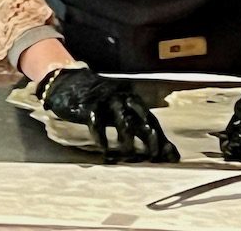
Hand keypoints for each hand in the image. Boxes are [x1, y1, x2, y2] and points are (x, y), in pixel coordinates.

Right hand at [37, 66, 178, 163]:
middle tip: (154, 156)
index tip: (171, 157)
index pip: (152, 120)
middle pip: (142, 118)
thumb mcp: (119, 111)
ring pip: (122, 120)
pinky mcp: (89, 105)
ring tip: (129, 156)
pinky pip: (97, 123)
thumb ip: (135, 126)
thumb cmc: (99, 102)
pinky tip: (104, 149)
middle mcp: (123, 97)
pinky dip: (102, 137)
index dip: (162, 138)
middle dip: (150, 138)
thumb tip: (155, 148)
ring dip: (127, 139)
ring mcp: (107, 100)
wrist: (69, 83)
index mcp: (133, 100)